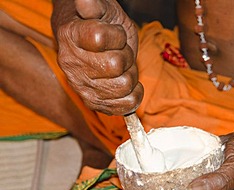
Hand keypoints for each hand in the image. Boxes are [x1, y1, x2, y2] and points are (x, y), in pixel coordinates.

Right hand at [54, 0, 142, 114]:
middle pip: (116, 64)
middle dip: (126, 56)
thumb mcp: (102, 10)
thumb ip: (94, 6)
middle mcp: (71, 64)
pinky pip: (123, 106)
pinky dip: (134, 96)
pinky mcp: (94, 102)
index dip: (116, 36)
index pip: (99, 38)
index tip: (114, 34)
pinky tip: (129, 85)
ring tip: (121, 68)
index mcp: (70, 35)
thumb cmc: (102, 25)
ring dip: (130, 75)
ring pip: (123, 85)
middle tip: (120, 52)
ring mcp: (81, 86)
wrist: (92, 46)